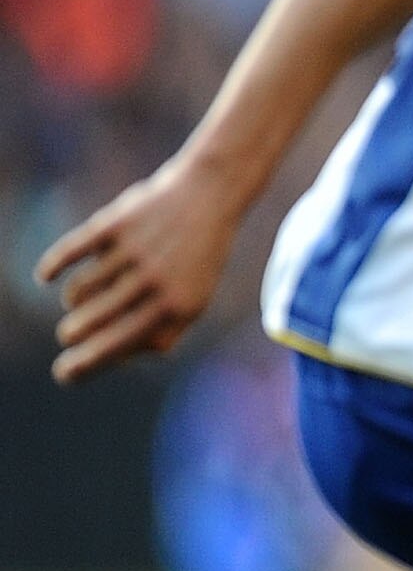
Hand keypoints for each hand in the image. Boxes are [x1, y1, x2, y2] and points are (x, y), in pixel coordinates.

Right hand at [34, 154, 249, 382]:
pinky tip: (45, 277)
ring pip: (78, 291)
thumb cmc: (197, 257)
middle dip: (72, 334)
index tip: (64, 375)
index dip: (86, 365)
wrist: (209, 196)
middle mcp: (154, 282)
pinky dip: (52, 267)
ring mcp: (133, 252)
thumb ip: (163, 334)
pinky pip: (69, 253)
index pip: (118, 346)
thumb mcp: (194, 300)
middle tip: (69, 334)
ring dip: (73, 300)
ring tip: (81, 299)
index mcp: (176, 307)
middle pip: (88, 322)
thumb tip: (120, 361)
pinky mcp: (115, 224)